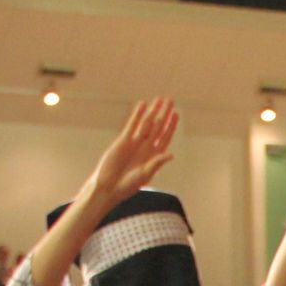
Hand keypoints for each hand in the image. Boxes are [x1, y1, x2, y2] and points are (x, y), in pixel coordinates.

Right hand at [79, 98, 178, 214]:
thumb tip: (171, 154)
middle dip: (164, 113)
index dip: (171, 125)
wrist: (109, 186)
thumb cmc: (128, 185)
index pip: (165, 136)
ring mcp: (135, 142)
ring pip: (146, 123)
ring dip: (152, 111)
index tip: (176, 114)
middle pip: (158, 126)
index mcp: (154, 156)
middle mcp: (146, 147)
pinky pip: (132, 125)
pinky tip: (142, 105)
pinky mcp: (123, 140)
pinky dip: (137, 115)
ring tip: (159, 99)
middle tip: (170, 100)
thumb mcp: (145, 174)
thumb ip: (157, 163)